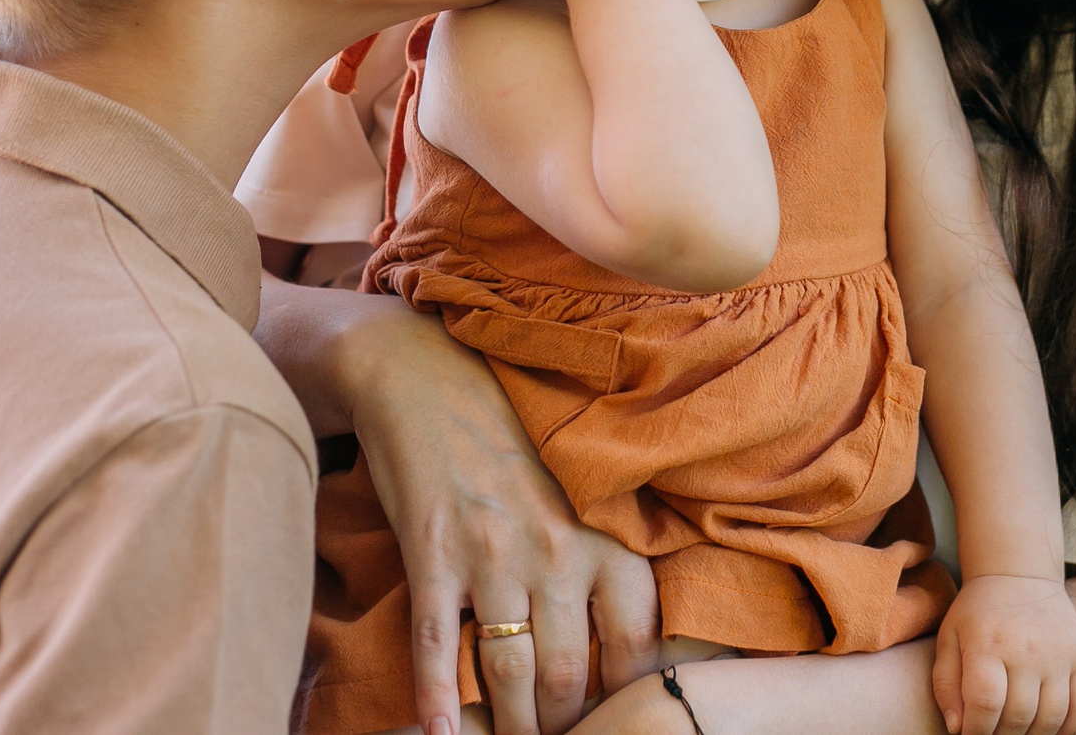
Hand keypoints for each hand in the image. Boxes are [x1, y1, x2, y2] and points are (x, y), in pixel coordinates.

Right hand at [255, 280, 661, 734]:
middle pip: (567, 674)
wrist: (426, 376)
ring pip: (508, 671)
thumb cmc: (515, 431)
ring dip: (510, 727)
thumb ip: (617, 542)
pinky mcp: (433, 555)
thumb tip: (648, 620)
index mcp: (606, 534)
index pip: (635, 642)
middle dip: (564, 726)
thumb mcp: (585, 481)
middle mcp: (557, 550)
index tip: (621, 721)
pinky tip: (441, 733)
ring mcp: (491, 555)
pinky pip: (437, 643)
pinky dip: (437, 696)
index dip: (628, 697)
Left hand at [933, 574, 1075, 734]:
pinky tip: (1048, 728)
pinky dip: (1067, 729)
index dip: (976, 730)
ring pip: (1051, 719)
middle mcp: (1027, 650)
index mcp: (988, 644)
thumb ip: (946, 685)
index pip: (986, 704)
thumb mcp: (949, 638)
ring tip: (1016, 730)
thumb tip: (958, 729)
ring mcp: (1059, 656)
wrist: (1020, 574)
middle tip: (993, 731)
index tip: (970, 734)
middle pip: (1019, 717)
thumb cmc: (979, 612)